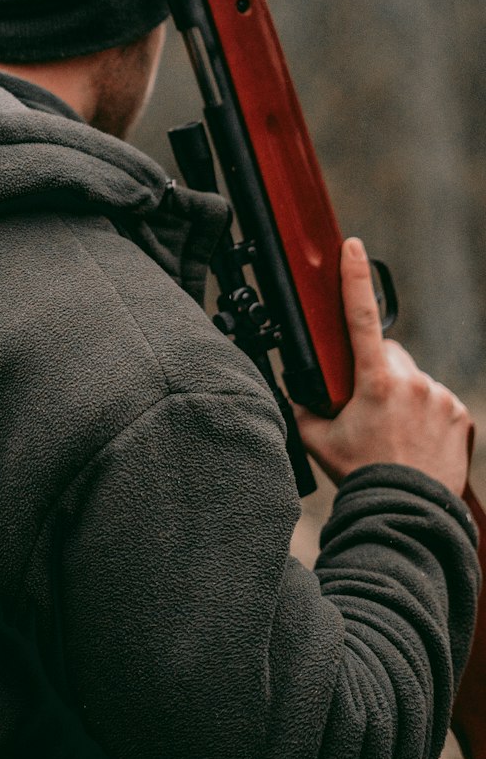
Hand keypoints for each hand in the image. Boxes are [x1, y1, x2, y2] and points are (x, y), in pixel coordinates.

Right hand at [292, 238, 472, 497]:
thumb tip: (296, 389)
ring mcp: (440, 397)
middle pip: (387, 354)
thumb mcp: (317, 439)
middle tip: (366, 407)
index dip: (354, 277)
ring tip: (395, 432)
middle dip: (375, 369)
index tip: (352, 246)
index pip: (359, 316)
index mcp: (373, 381)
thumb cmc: (361, 476)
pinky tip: (416, 439)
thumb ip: (304, 406)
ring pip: (413, 378)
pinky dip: (426, 412)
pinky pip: (437, 399)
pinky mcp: (461, 413)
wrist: (407, 512)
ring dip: (403, 394)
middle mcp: (411, 381)